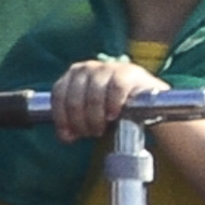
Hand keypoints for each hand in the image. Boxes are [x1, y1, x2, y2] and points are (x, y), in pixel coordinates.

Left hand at [44, 54, 164, 142]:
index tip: (69, 136)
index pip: (58, 94)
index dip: (61, 118)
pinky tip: (114, 115)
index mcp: (73, 75)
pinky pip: (116, 88)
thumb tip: (65, 137)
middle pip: (74, 98)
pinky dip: (113, 104)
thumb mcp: (88, 116)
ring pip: (93, 95)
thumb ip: (73, 124)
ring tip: (100, 129)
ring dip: (95, 117)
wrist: (146, 105)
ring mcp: (108, 67)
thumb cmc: (111, 111)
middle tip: (90, 134)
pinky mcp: (129, 72)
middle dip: (80, 122)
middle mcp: (87, 67)